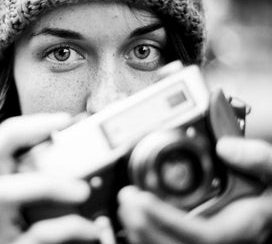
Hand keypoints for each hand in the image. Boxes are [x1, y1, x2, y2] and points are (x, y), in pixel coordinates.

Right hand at [0, 113, 114, 243]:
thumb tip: (88, 145)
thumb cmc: (46, 237)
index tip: (62, 119)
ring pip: (3, 193)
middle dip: (21, 137)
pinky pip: (37, 233)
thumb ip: (51, 178)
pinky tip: (90, 229)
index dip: (24, 126)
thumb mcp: (43, 205)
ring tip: (83, 189)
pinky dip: (68, 226)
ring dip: (46, 182)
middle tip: (63, 137)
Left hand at [117, 137, 271, 243]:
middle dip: (145, 227)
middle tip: (126, 200)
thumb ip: (260, 158)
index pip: (204, 235)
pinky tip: (133, 222)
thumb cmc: (271, 193)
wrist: (271, 207)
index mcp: (243, 228)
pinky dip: (147, 238)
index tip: (142, 199)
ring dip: (142, 234)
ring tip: (125, 208)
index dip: (168, 220)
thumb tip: (226, 148)